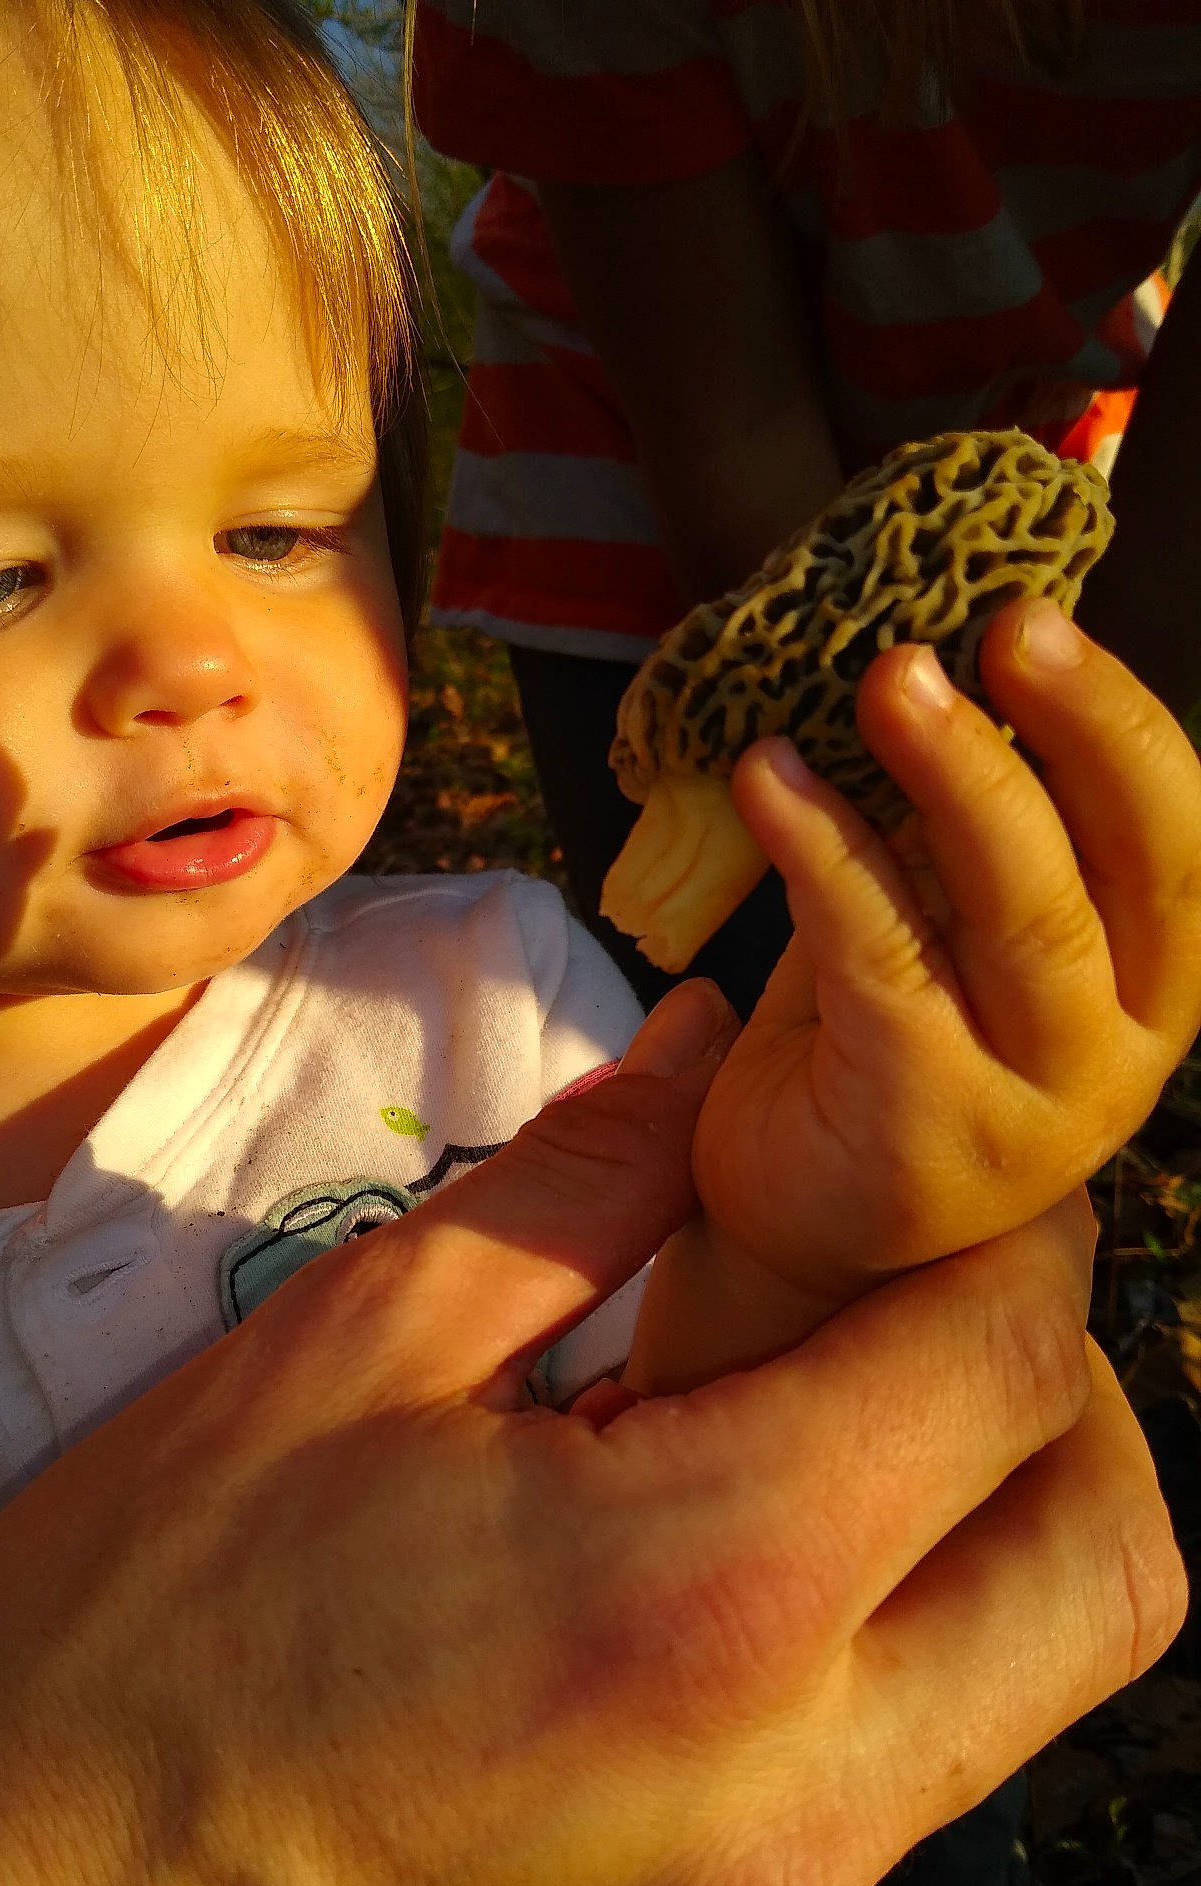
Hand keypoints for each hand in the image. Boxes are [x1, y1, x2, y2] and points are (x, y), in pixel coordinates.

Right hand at [0, 1016, 1183, 1885]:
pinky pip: (892, 1807)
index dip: (1015, 1234)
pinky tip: (706, 1598)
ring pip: (1022, 1697)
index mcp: (708, 1592)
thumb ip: (584, 1178)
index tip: (950, 1178)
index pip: (1004, 1368)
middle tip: (922, 1304)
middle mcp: (795, 1797)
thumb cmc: (148, 1610)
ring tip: (806, 1436)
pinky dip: (868, 1667)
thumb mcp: (355, 1347)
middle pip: (1105, 1564)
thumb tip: (711, 1046)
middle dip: (1062, 1397)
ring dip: (973, 1533)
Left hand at [683, 599, 1200, 1329]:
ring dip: (959, 780)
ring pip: (1024, 916)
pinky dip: (825, 855)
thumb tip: (927, 662)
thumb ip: (956, 834)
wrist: (795, 1228)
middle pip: (1131, 866)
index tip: (1038, 615)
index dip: (1120, 721)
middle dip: (1077, 729)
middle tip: (1001, 626)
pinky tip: (767, 778)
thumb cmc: (872, 1051)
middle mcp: (1117, 1045)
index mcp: (1143, 976)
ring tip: (889, 678)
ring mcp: (1034, 1102)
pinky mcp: (927, 1131)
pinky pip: (882, 962)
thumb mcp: (938, 924)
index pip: (1174, 836)